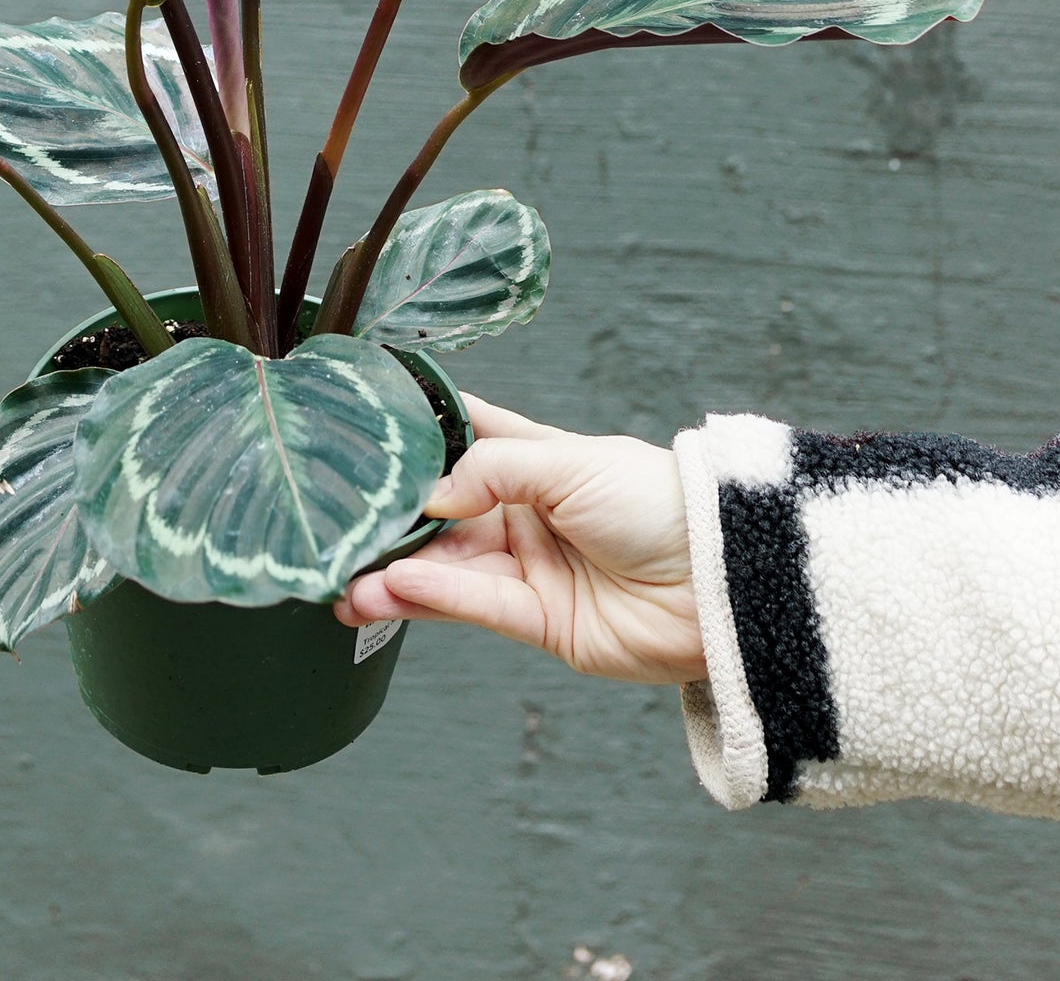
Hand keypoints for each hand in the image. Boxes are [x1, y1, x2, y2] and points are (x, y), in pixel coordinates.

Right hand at [335, 394, 704, 683]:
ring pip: (446, 569)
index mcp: (532, 461)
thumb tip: (430, 496)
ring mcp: (529, 569)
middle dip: (390, 527)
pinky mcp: (540, 622)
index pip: (461, 439)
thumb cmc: (656, 500)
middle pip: (440, 518)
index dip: (414, 438)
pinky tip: (394, 589)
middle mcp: (522, 514)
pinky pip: (476, 606)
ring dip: (394, 576)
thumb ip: (492, 471)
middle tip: (337, 533)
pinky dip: (433, 598)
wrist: (722, 579)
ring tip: (346, 581)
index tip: (358, 438)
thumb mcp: (568, 462)